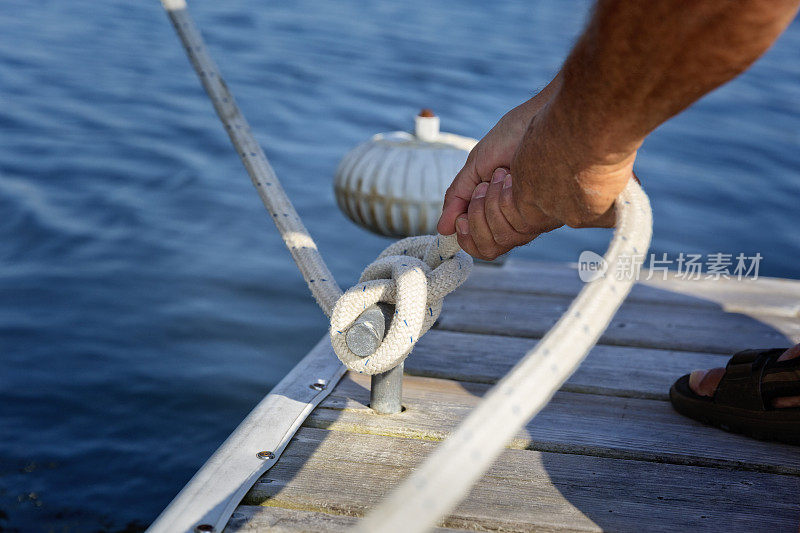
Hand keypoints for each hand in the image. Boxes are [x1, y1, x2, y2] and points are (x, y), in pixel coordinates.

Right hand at [439, 83, 638, 260]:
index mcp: (503, 212)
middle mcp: (519, 221)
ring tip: (500, 176)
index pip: (482, 245)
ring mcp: (532, 220)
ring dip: (487, 208)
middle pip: (489, 249)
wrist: (545, 115)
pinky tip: (511, 176)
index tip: (461, 217)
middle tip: (482, 189)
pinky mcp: (545, 214)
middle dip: (475, 222)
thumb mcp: (477, 167)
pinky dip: (498, 201)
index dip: (466, 238)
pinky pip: (512, 230)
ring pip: (499, 243)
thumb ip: (459, 197)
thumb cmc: (514, 134)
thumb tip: (442, 228)